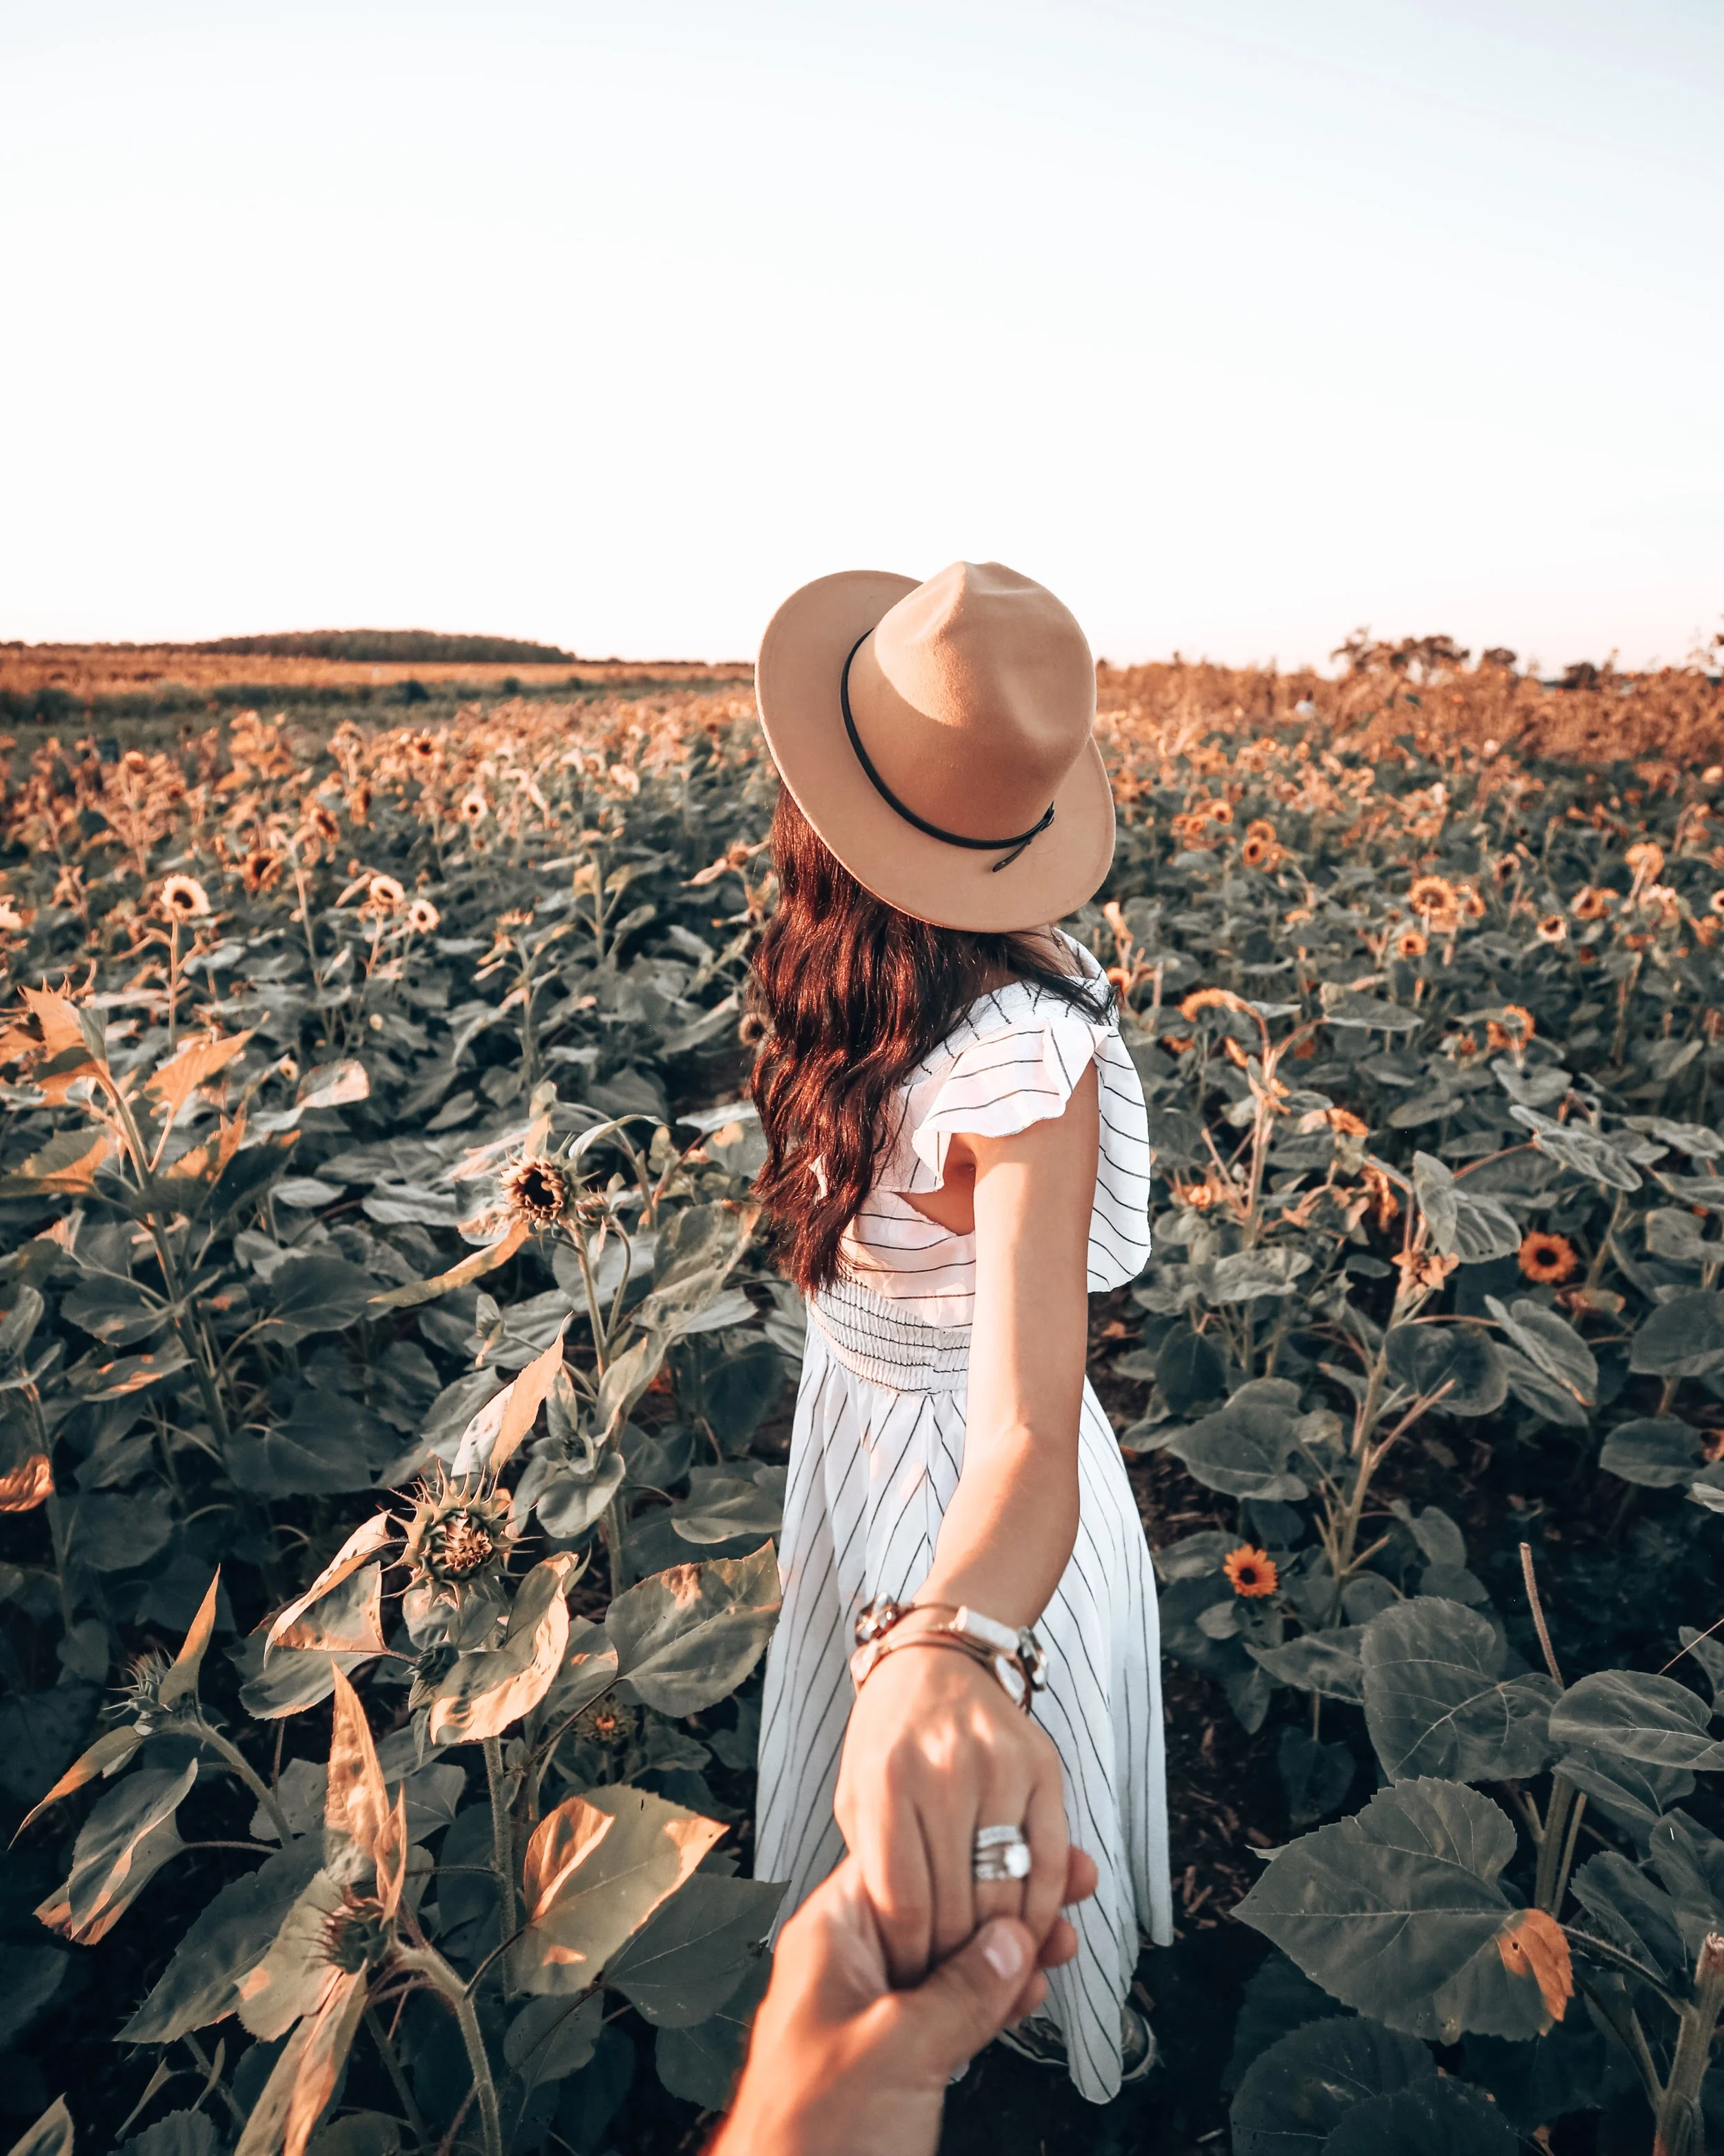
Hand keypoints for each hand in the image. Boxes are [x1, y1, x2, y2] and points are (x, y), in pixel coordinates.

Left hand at [711, 1847, 1097, 2155]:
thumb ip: (957, 1990)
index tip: (1025, 1851)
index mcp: (833, 1940)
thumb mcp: (894, 2051)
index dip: (971, 1853)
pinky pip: (954, 2011)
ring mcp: (877, 2015)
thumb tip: (1008, 1942)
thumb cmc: (804, 2140)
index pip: (907, 1864)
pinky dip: (995, 2000)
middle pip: (940, 1910)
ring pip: (954, 1963)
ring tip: (1058, 1938)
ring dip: (1010, 1952)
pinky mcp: (899, 2059)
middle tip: (1060, 1890)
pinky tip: (1028, 1990)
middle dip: (1004, 1902)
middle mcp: (853, 1970)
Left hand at [833, 1635, 1069, 1983]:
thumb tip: (902, 1953)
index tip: (913, 1980)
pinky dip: (1044, 1907)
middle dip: (955, 1961)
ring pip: (1010, 1891)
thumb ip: (874, 1868)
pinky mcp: (1044, 1765)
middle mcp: (943, 1771)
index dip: (911, 1958)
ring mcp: (999, 1766)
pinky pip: (1052, 1859)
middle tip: (952, 1983)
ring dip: (1001, 1944)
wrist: (937, 1660)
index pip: (904, 1903)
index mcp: (886, 1783)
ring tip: (988, 1965)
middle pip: (959, 1905)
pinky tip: (1029, 1929)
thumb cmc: (889, 1736)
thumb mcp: (856, 1797)